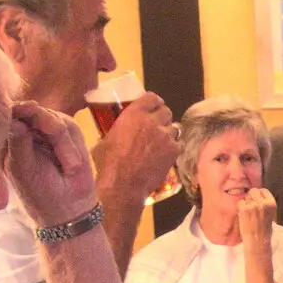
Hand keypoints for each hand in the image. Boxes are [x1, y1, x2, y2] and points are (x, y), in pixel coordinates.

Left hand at [8, 103, 96, 227]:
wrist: (69, 207)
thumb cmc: (40, 191)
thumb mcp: (23, 168)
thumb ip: (19, 142)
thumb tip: (15, 120)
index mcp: (10, 138)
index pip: (11, 115)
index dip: (17, 110)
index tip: (25, 109)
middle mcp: (29, 130)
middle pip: (33, 111)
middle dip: (44, 121)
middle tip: (55, 130)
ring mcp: (50, 131)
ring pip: (54, 118)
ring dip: (62, 140)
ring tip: (69, 166)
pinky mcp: (70, 134)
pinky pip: (71, 127)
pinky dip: (72, 145)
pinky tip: (71, 164)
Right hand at [90, 93, 178, 213]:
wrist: (123, 184)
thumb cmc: (109, 163)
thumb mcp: (104, 141)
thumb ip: (114, 133)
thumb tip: (109, 136)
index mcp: (134, 114)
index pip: (152, 97)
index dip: (154, 102)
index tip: (153, 106)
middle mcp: (152, 121)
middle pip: (166, 111)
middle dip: (162, 117)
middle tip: (157, 125)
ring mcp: (165, 136)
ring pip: (174, 127)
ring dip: (168, 132)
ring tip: (161, 141)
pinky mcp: (174, 151)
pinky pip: (178, 144)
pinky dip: (173, 147)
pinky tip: (166, 154)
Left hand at [237, 189, 276, 249]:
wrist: (258, 241)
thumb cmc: (264, 230)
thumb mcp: (270, 214)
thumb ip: (265, 204)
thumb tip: (257, 196)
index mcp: (272, 203)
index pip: (263, 190)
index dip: (259, 194)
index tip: (256, 200)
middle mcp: (263, 203)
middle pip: (254, 191)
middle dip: (251, 197)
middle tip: (251, 207)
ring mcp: (253, 205)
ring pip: (246, 196)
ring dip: (245, 202)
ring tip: (248, 213)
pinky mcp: (244, 209)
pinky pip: (240, 202)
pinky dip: (240, 207)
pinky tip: (243, 215)